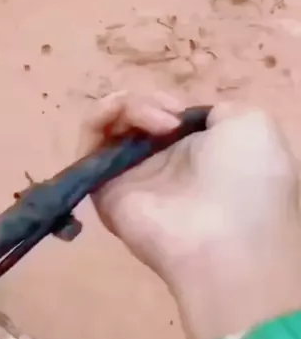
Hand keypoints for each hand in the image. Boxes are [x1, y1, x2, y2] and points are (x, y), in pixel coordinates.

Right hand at [79, 91, 300, 338]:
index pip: (167, 117)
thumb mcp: (250, 124)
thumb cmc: (246, 179)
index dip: (169, 103)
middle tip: (170, 121)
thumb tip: (187, 118)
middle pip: (136, 119)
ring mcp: (131, 180)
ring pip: (111, 127)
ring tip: (153, 122)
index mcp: (198, 155)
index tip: (182, 112)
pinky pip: (88, 146)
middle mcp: (162, 167)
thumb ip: (217, 112)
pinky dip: (97, 119)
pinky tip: (117, 116)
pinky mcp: (102, 191)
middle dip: (148, 103)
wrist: (225, 235)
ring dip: (126, 108)